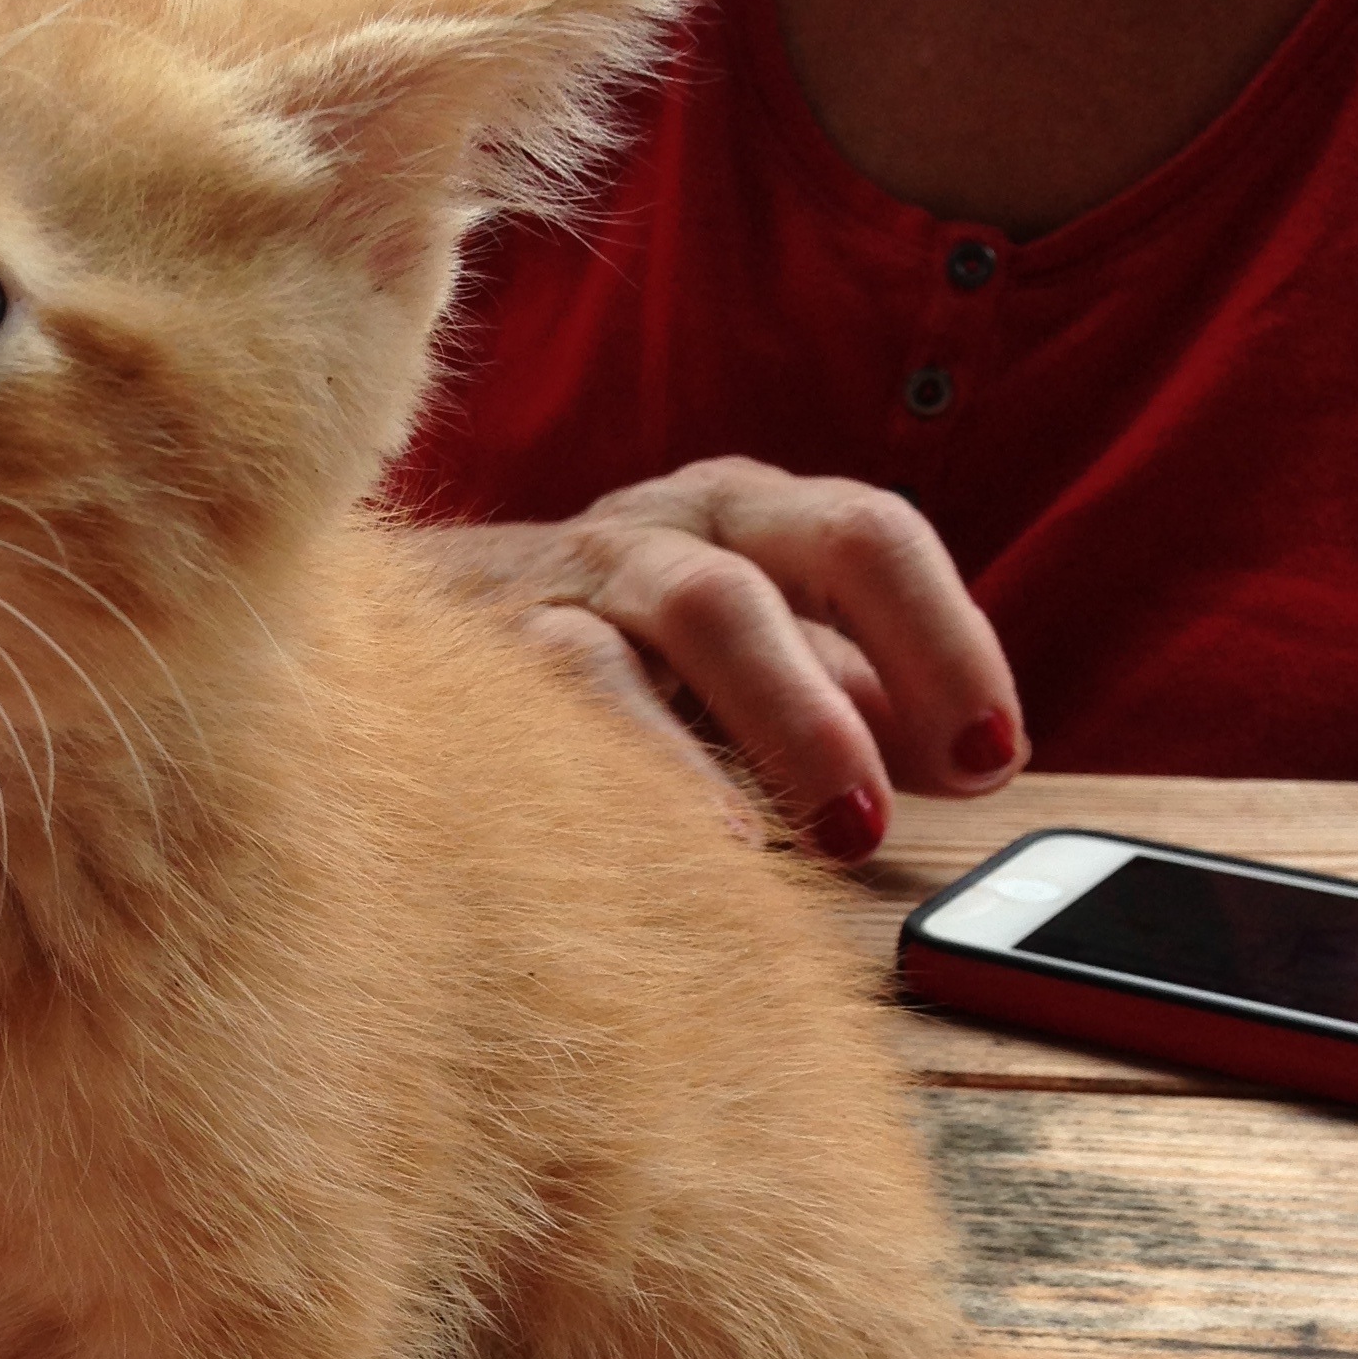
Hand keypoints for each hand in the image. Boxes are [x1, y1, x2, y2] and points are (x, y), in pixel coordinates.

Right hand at [433, 457, 1025, 861]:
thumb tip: (962, 753)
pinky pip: (579, 681)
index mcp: (745, 515)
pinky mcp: (491, 641)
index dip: (947, 641)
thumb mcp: (725, 671)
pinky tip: (702, 843)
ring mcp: (574, 569)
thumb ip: (837, 695)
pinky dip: (654, 762)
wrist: (369, 647)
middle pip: (812, 546)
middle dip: (896, 666)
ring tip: (840, 832)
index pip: (872, 537)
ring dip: (791, 719)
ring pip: (706, 604)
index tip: (988, 759)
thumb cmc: (584, 669)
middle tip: (917, 799)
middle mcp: (670, 521)